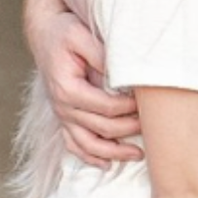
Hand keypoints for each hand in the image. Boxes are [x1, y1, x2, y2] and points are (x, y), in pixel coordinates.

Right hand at [29, 7, 140, 164]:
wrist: (44, 34)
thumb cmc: (65, 33)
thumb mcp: (82, 36)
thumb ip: (103, 55)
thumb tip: (126, 73)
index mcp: (67, 89)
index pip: (106, 108)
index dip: (130, 109)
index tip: (148, 105)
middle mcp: (63, 107)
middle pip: (102, 129)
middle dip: (130, 130)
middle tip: (153, 127)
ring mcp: (62, 115)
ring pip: (87, 145)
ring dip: (113, 153)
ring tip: (138, 155)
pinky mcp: (64, 117)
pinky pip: (74, 145)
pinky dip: (90, 157)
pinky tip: (107, 165)